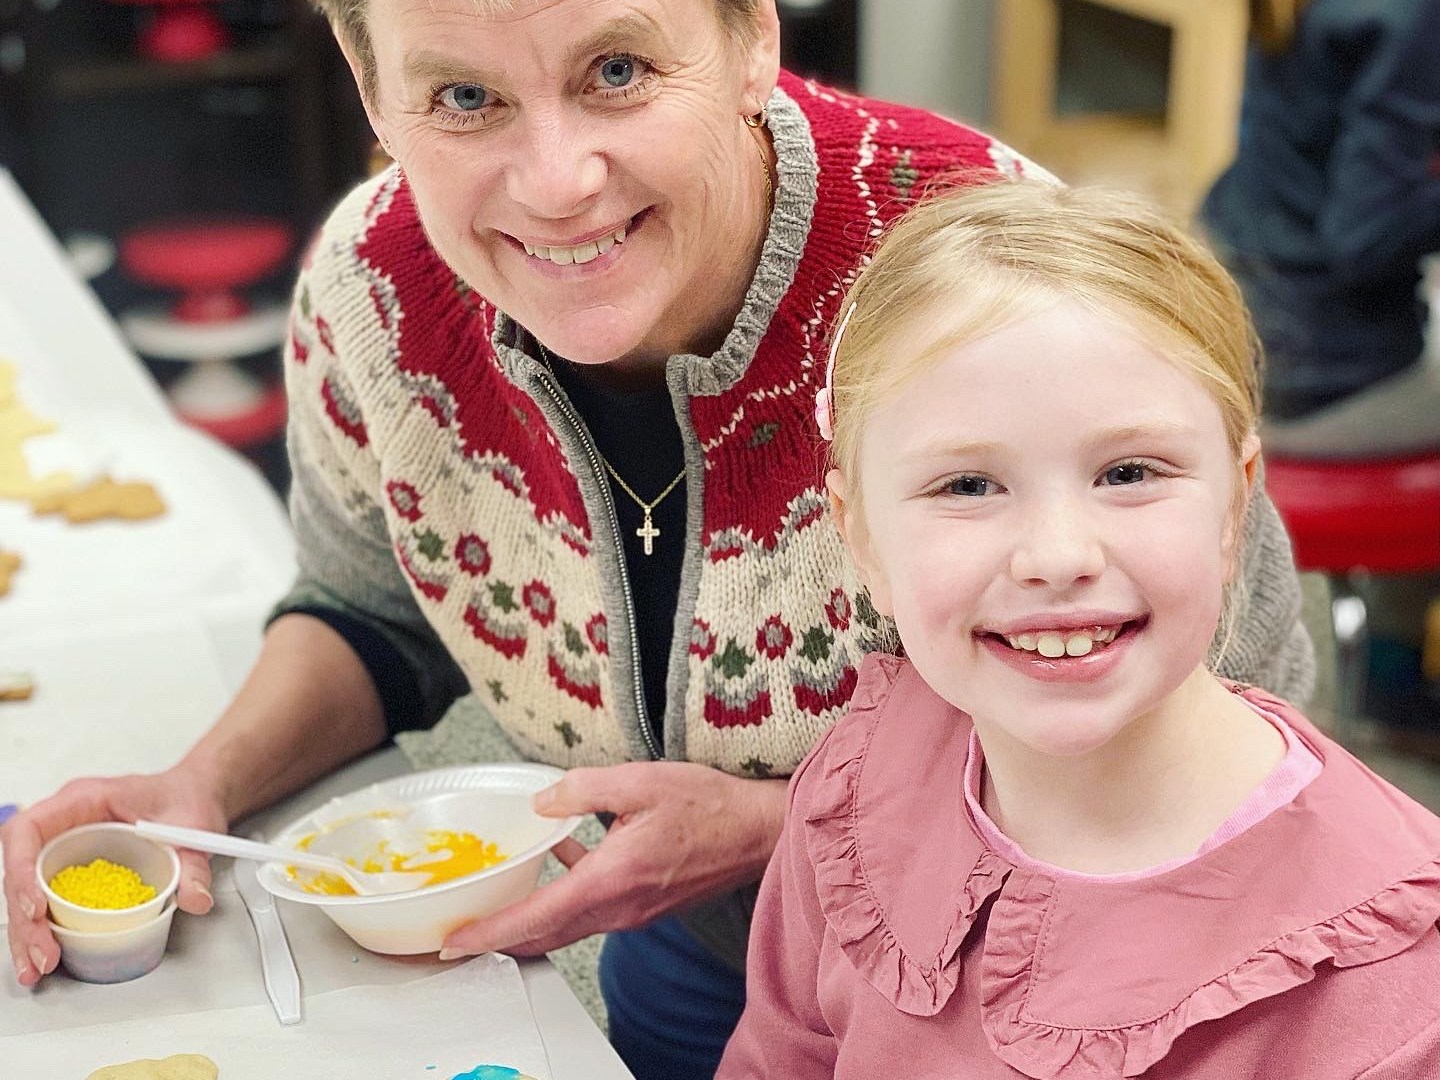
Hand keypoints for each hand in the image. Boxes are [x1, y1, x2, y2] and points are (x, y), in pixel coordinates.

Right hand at [2, 767, 228, 986]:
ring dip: (27, 932)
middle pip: (20, 870)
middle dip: (25, 917)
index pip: (27, 830)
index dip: (20, 868)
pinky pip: (46, 900)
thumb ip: (192, 863)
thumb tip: (195, 898)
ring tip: (38, 966)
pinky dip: (43, 930)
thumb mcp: (192, 824)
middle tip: (43, 953)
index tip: (36, 907)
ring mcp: (66, 847)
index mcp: (82, 800)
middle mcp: (65, 823)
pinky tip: (45, 956)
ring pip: (27, 891)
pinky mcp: (73, 870)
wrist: (194, 795)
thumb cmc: (182, 797)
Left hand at [439, 761, 785, 957]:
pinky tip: (561, 854)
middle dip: (499, 937)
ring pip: (567, 925)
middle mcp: (618, 908)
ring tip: (499, 898)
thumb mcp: (640, 781)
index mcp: (610, 880)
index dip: (489, 932)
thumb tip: (542, 802)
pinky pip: (592, 909)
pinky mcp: (645, 904)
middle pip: (544, 935)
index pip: (535, 919)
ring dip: (530, 919)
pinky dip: (564, 896)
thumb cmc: (709, 808)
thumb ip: (581, 790)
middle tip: (460, 935)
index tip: (454, 943)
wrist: (758, 832)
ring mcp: (633, 912)